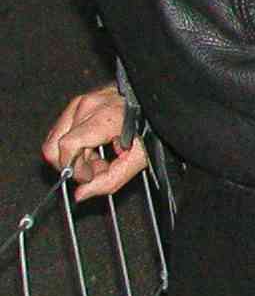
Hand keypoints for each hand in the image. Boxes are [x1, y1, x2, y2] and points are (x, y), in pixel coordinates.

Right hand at [41, 85, 149, 201]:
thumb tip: (80, 195)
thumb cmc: (153, 127)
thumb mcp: (141, 157)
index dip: (74, 168)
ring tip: (100, 159)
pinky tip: (96, 148)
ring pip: (56, 139)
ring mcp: (82, 100)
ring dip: (73, 156)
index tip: (90, 177)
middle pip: (56, 145)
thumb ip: (112, 179)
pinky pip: (62, 130)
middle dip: (72, 165)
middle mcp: (89, 104)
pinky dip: (73, 145)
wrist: (159, 103)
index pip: (68, 145)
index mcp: (105, 116)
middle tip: (96, 170)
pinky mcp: (80, 102)